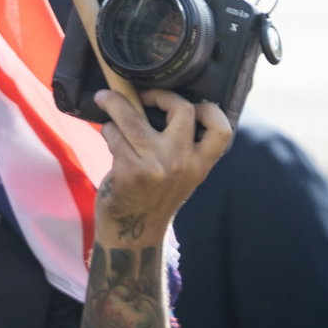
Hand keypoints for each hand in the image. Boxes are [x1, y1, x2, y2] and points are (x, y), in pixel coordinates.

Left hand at [92, 88, 232, 241]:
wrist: (133, 233)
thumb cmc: (153, 197)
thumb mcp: (181, 175)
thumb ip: (181, 146)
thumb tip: (158, 102)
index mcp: (200, 164)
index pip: (222, 130)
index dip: (210, 109)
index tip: (192, 103)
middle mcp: (183, 163)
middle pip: (182, 110)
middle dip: (160, 94)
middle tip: (142, 94)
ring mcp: (156, 166)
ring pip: (133, 118)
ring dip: (115, 103)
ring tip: (105, 99)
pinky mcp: (129, 170)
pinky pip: (114, 134)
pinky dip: (108, 129)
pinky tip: (108, 134)